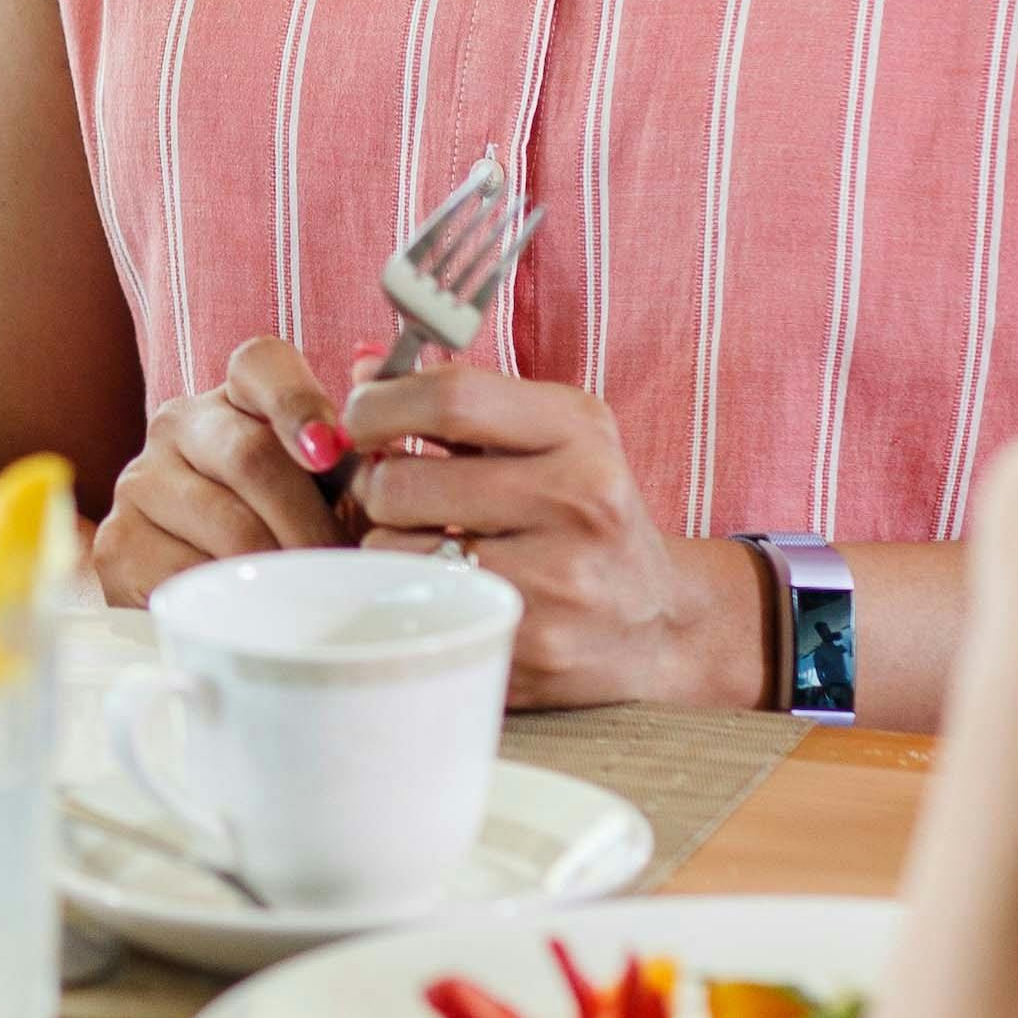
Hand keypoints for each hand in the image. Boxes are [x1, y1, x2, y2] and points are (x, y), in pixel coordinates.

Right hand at [93, 337, 347, 609]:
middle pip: (251, 455)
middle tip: (342, 566)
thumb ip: (359, 461)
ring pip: (225, 524)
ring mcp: (141, 482)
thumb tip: (379, 435)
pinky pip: (186, 574)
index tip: (329, 450)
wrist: (211, 590)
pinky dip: (231, 599)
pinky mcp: (118, 543)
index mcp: (235, 395)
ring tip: (311, 595)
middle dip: (309, 521)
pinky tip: (251, 609)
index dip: (298, 401)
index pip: (260, 365)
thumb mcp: (330, 492)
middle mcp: (178, 424)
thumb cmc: (286, 529)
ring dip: (280, 569)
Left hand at [343, 366, 760, 706]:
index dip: (379, 404)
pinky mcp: (529, 648)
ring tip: (429, 545)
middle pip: (403, 481)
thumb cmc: (583, 514)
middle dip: (377, 486)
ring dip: (390, 547)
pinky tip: (446, 589)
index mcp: (580, 434)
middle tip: (396, 495)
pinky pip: (418, 608)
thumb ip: (458, 399)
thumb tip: (361, 370)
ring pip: (394, 552)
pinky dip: (413, 595)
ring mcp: (556, 583)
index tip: (361, 419)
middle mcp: (578, 503)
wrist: (656, 623)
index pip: (450, 398)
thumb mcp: (550, 436)